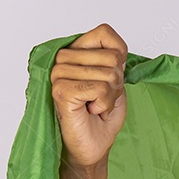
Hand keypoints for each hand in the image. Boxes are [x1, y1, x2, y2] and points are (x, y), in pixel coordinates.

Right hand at [50, 23, 128, 170]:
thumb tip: (117, 51)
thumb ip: (114, 60)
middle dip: (116, 82)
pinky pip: (99, 88)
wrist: (93, 146)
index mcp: (75, 53)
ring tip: (94, 105)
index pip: (105, 33)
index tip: (109, 79)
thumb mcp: (116, 81)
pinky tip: (90, 110)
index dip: (118, 58)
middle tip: (101, 98)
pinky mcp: (61, 90)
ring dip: (110, 95)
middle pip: (111, 57)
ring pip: (107, 73)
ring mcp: (59, 75)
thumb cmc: (102, 116)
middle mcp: (63, 60)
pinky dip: (103, 103)